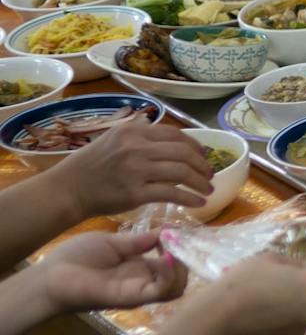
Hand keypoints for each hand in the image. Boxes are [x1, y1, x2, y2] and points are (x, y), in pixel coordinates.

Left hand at [28, 231, 186, 315]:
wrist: (50, 276)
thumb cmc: (76, 258)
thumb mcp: (113, 243)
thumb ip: (139, 241)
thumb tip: (166, 231)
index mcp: (138, 269)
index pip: (171, 264)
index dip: (178, 248)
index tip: (175, 231)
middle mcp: (142, 282)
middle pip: (179, 279)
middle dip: (184, 259)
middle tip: (177, 241)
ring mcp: (138, 292)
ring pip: (176, 288)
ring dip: (180, 268)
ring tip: (172, 249)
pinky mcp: (131, 298)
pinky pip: (160, 290)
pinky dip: (169, 274)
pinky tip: (164, 256)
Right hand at [54, 118, 213, 218]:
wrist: (68, 189)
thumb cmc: (89, 166)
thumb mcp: (112, 139)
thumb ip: (138, 135)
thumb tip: (168, 137)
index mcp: (132, 132)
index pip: (175, 134)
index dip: (195, 146)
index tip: (204, 156)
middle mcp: (136, 147)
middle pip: (183, 152)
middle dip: (203, 165)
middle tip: (210, 175)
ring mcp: (137, 170)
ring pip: (182, 172)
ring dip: (201, 182)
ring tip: (208, 189)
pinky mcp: (136, 193)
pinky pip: (172, 194)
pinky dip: (190, 198)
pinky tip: (199, 202)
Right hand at [191, 258, 305, 334]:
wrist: (222, 315)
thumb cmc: (246, 280)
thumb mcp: (269, 259)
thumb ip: (292, 264)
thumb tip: (301, 270)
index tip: (304, 287)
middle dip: (304, 302)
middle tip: (280, 294)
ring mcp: (298, 331)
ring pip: (301, 320)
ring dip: (291, 314)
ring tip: (266, 306)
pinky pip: (286, 331)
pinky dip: (278, 326)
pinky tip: (259, 319)